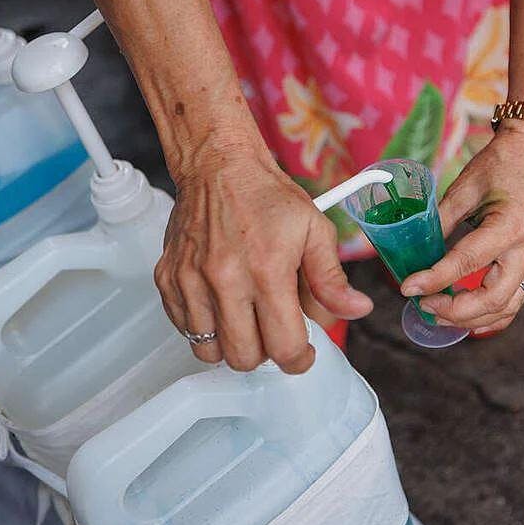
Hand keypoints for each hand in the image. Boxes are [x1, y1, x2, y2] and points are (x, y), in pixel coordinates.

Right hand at [155, 148, 372, 373]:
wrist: (217, 165)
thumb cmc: (266, 196)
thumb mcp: (314, 230)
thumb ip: (332, 279)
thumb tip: (356, 310)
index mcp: (267, 270)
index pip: (284, 346)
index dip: (299, 359)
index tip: (302, 353)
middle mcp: (224, 280)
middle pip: (245, 357)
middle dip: (266, 354)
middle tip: (273, 332)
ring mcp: (190, 281)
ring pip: (209, 351)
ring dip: (231, 344)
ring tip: (245, 319)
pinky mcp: (167, 278)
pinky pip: (184, 328)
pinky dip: (204, 327)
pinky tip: (221, 305)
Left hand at [401, 120, 523, 335]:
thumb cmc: (498, 166)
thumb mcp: (463, 188)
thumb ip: (439, 221)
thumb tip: (409, 250)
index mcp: (511, 224)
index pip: (469, 262)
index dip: (436, 279)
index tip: (408, 288)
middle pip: (493, 298)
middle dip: (455, 310)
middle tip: (423, 305)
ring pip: (505, 308)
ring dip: (470, 320)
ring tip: (437, 314)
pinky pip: (512, 302)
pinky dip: (488, 317)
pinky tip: (462, 317)